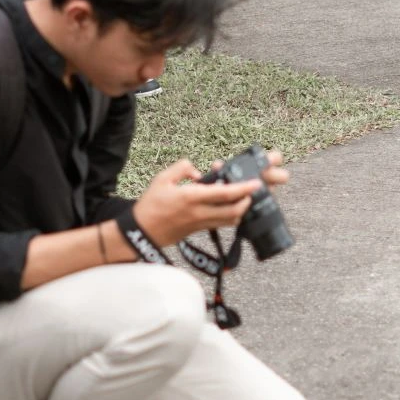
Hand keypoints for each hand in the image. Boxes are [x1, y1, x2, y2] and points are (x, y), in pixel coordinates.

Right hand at [134, 158, 264, 248]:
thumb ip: (182, 168)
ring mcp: (200, 224)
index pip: (224, 194)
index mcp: (191, 197)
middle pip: (233, 211)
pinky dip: (230, 216)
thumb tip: (198, 172)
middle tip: (250, 191)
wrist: (142, 231)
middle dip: (247, 201)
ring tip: (241, 198)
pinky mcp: (199, 231)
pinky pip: (221, 224)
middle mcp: (199, 213)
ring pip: (230, 221)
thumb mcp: (162, 178)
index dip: (243, 189)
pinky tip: (227, 207)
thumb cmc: (150, 204)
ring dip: (240, 210)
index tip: (256, 183)